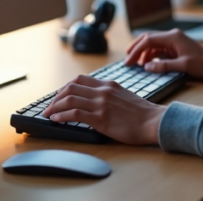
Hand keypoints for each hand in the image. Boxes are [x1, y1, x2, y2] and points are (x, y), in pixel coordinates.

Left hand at [42, 75, 164, 144]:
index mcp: (108, 84)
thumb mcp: (125, 95)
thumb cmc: (142, 113)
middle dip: (56, 97)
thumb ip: (110, 95)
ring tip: (48, 114)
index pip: (80, 80)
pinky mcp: (101, 118)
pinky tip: (56, 119)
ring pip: (70, 98)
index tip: (59, 96)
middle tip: (49, 106)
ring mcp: (101, 104)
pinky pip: (75, 113)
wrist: (154, 121)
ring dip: (55, 106)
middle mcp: (103, 91)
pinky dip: (62, 115)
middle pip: (71, 87)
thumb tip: (95, 101)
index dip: (65, 88)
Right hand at [124, 29, 202, 77]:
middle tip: (127, 59)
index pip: (148, 40)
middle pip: (148, 38)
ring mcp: (173, 40)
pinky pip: (159, 48)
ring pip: (152, 43)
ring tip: (136, 64)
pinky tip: (148, 63)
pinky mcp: (175, 46)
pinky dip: (151, 54)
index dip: (136, 51)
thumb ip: (164, 66)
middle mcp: (172, 35)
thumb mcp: (183, 66)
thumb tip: (146, 67)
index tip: (129, 61)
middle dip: (136, 48)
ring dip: (143, 52)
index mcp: (173, 37)